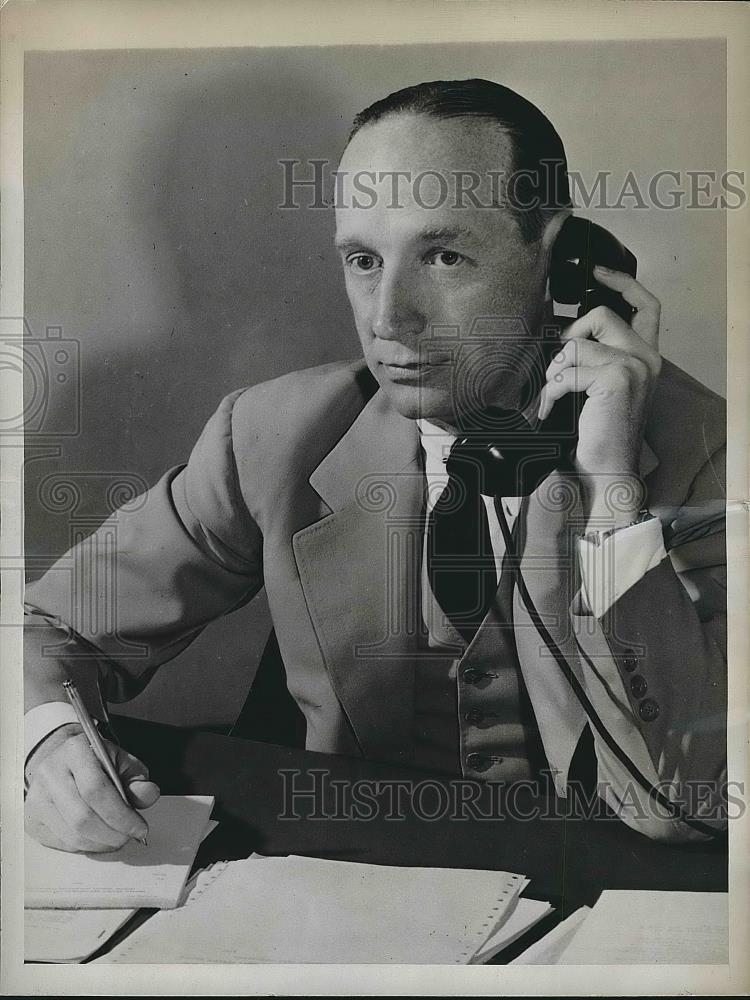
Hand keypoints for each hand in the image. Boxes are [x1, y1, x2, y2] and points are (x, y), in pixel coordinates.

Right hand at [25, 723, 159, 852]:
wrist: (63, 759)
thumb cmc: (96, 761)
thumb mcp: (123, 762)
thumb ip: (137, 781)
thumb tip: (148, 795)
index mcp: (75, 751)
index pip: (97, 789)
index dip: (121, 815)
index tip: (139, 827)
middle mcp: (50, 772)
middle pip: (83, 817)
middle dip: (113, 834)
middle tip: (129, 836)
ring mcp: (37, 797)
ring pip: (72, 835)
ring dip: (101, 843)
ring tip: (116, 838)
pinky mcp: (32, 818)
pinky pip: (61, 843)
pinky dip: (85, 847)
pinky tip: (98, 838)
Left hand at [539, 265, 661, 526]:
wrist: (607, 472)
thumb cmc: (597, 435)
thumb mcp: (599, 388)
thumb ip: (594, 358)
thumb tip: (559, 332)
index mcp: (647, 357)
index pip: (647, 305)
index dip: (622, 282)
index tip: (597, 270)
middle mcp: (647, 358)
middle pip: (601, 314)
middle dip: (570, 335)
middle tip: (559, 366)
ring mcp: (634, 366)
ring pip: (577, 344)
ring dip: (555, 371)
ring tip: (554, 397)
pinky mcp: (616, 377)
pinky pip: (568, 369)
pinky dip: (551, 390)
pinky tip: (550, 410)